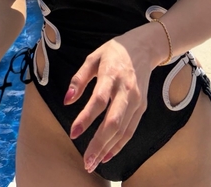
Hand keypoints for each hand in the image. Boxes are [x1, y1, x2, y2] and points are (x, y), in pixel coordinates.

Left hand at [63, 26, 160, 173]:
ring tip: (93, 163)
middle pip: (113, 121)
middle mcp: (126, 90)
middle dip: (99, 144)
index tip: (73, 133)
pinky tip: (108, 155)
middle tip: (86, 162)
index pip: (98, 101)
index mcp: (112, 75)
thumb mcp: (93, 58)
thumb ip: (79, 79)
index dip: (86, 118)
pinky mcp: (142, 107)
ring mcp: (136, 100)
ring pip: (123, 130)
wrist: (144, 47)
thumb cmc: (114, 52)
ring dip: (108, 149)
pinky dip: (119, 145)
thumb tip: (67, 101)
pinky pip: (131, 130)